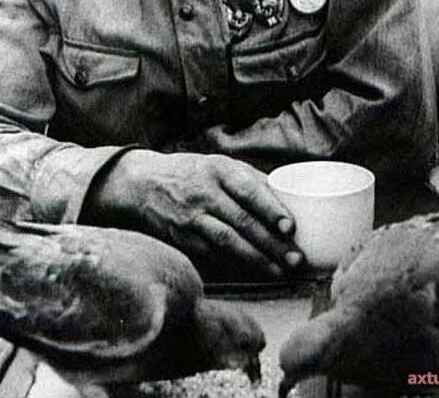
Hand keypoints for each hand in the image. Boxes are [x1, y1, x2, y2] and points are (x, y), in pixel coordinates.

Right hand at [89, 150, 303, 277]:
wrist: (143, 183)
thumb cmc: (192, 173)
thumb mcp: (218, 164)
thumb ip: (250, 179)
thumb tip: (288, 196)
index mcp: (218, 169)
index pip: (248, 190)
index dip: (270, 209)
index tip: (290, 226)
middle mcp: (203, 192)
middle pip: (241, 221)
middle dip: (271, 242)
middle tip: (295, 258)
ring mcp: (190, 217)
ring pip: (227, 241)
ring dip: (256, 259)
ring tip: (279, 270)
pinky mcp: (182, 238)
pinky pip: (212, 254)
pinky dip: (235, 265)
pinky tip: (253, 272)